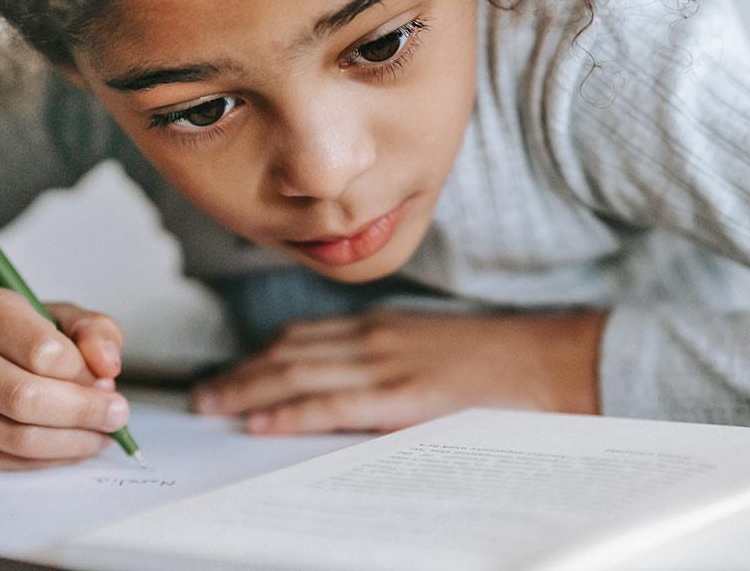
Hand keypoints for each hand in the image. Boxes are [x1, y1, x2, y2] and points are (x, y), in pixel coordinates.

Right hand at [0, 288, 128, 469]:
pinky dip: (50, 458)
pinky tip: (70, 445)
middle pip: (28, 399)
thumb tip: (109, 367)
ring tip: (101, 433)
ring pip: (19, 438)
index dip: (85, 373)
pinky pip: (8, 461)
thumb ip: (93, 330)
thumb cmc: (5, 335)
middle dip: (85, 412)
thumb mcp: (53, 314)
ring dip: (73, 441)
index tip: (108, 381)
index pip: (44, 351)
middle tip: (117, 415)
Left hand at [190, 308, 606, 434]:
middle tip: (203, 394)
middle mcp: (374, 339)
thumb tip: (350, 379)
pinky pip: (332, 405)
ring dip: (249, 392)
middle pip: (289, 354)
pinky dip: (290, 414)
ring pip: (298, 375)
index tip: (232, 370)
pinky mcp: (401, 397)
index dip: (260, 355)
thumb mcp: (430, 346)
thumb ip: (388, 356)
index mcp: (381, 326)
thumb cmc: (496, 361)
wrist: (547, 361)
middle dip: (242, 375)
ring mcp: (386, 366)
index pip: (304, 336)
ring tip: (213, 406)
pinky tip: (261, 423)